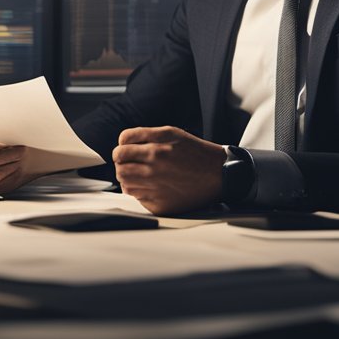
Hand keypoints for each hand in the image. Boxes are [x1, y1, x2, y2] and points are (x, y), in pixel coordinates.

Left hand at [112, 126, 226, 214]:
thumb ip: (145, 134)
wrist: (218, 175)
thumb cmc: (195, 152)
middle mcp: (154, 168)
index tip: (126, 151)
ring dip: (128, 179)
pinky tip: (151, 187)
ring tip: (139, 176)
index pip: (121, 147)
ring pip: (125, 184)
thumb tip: (122, 141)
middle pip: (119, 166)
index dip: (121, 147)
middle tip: (129, 164)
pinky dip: (140, 192)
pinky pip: (137, 198)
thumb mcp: (172, 133)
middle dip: (122, 163)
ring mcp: (156, 188)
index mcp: (156, 148)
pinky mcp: (160, 205)